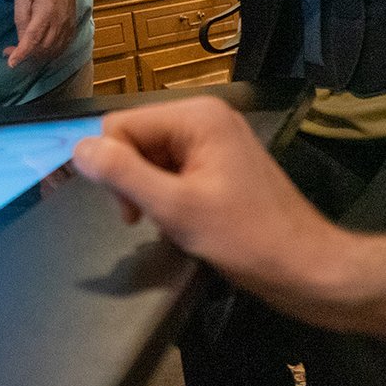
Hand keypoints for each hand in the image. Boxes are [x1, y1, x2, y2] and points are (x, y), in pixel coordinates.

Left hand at [4, 0, 76, 68]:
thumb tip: (20, 38)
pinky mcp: (71, 28)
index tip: (11, 63)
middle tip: (9, 51)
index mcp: (45, 12)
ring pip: (52, 51)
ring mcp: (67, 27)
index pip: (33, 38)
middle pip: (42, 48)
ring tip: (22, 52)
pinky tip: (38, 52)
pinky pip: (61, 48)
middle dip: (24, 55)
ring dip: (35, 57)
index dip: (22, 52)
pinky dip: (48, 55)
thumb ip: (21, 17)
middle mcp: (59, 22)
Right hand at [71, 97, 340, 301]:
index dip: (112, 167)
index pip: (119, 125)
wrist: (308, 269)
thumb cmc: (246, 239)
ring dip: (149, 191)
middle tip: (145, 221)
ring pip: (150, 155)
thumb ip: (123, 175)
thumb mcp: (176, 209)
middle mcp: (204, 116)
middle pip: (134, 138)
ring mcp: (215, 139)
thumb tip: (77, 149)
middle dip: (131, 180)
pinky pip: (172, 167)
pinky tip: (182, 220)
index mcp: (195, 116)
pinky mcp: (221, 162)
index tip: (128, 212)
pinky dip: (168, 195)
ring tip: (170, 223)